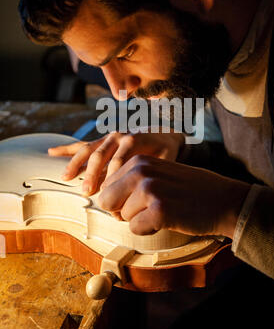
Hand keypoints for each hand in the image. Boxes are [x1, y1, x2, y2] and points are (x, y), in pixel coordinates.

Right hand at [48, 131, 184, 195]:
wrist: (165, 131)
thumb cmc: (166, 150)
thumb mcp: (166, 159)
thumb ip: (154, 172)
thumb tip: (141, 193)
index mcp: (133, 140)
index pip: (118, 162)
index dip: (113, 180)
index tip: (108, 196)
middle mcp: (118, 136)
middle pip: (100, 156)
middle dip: (92, 174)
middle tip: (86, 191)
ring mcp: (108, 137)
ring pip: (88, 149)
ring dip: (76, 163)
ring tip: (66, 177)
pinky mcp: (102, 140)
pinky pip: (82, 144)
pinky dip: (67, 148)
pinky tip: (51, 151)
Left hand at [98, 155, 250, 238]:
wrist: (223, 200)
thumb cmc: (189, 190)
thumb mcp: (158, 173)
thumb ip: (131, 180)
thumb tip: (102, 198)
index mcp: (138, 160)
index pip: (107, 186)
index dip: (121, 199)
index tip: (143, 199)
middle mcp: (140, 171)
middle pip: (107, 201)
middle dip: (123, 211)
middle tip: (148, 209)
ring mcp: (149, 189)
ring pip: (122, 217)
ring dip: (141, 220)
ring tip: (165, 210)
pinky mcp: (159, 210)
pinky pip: (135, 229)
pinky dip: (149, 230)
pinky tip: (168, 219)